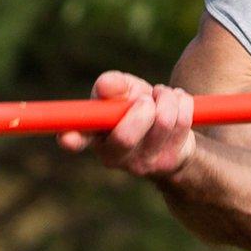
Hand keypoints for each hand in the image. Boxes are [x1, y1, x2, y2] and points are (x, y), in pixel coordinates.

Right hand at [57, 71, 195, 177]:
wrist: (173, 135)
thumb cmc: (138, 109)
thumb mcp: (124, 92)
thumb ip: (113, 85)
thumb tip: (105, 85)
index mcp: (94, 136)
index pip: (78, 139)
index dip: (71, 138)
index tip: (67, 138)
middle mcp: (113, 156)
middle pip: (125, 136)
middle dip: (143, 106)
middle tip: (147, 99)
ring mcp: (142, 165)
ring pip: (161, 122)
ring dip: (167, 97)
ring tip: (165, 96)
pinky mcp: (169, 164)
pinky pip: (182, 123)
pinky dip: (183, 103)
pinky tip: (178, 106)